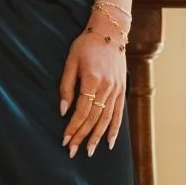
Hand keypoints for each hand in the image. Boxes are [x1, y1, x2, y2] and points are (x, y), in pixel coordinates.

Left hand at [58, 28, 126, 155]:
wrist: (110, 32)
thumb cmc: (86, 45)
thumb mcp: (70, 61)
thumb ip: (66, 86)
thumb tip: (63, 110)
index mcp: (93, 80)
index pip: (81, 111)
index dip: (73, 127)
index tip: (65, 140)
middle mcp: (107, 88)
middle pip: (94, 119)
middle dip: (82, 137)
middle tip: (73, 151)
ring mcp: (117, 90)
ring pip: (107, 119)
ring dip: (97, 137)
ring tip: (90, 151)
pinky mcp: (122, 90)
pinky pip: (119, 114)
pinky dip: (114, 129)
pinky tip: (109, 142)